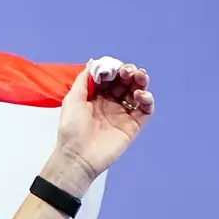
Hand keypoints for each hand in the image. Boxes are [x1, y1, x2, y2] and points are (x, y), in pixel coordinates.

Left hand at [48, 56, 154, 193]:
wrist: (77, 157)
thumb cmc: (71, 130)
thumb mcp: (72, 100)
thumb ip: (84, 80)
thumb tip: (93, 61)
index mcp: (96, 97)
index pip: (110, 78)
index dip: (114, 70)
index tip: (112, 68)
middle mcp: (111, 104)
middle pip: (126, 82)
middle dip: (129, 73)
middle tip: (128, 71)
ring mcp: (123, 114)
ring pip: (138, 92)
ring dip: (141, 81)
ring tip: (138, 77)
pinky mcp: (133, 125)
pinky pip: (146, 109)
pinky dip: (147, 99)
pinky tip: (139, 95)